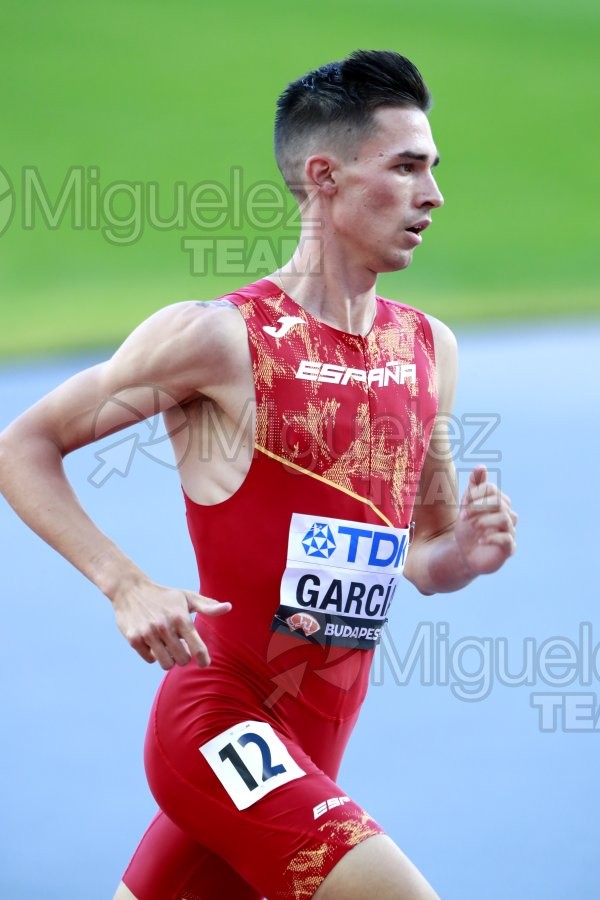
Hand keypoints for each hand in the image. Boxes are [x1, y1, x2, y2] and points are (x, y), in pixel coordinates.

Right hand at [111, 577, 231, 668]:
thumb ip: (208, 606)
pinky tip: (152, 642)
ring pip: (166, 664)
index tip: (205, 664)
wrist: (130, 589)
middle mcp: (164, 627)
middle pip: (182, 660)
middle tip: (180, 647)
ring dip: (169, 658)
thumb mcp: (187, 597)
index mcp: (180, 617)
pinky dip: (153, 654)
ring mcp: (148, 633)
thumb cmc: (164, 595)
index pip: (197, 648)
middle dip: (183, 657)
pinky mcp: (134, 639)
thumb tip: (228, 607)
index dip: (203, 659)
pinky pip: (150, 660)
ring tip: (167, 646)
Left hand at [455, 465, 517, 576]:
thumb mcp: (467, 506)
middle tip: (463, 516)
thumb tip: (481, 466)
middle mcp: (508, 514)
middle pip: (499, 502)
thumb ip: (474, 487)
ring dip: (485, 521)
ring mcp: (510, 531)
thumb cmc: (467, 527)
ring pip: (505, 518)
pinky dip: (492, 538)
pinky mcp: (509, 548)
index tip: (463, 503)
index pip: (491, 489)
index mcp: (498, 502)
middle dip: (479, 507)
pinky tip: (479, 539)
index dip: (476, 494)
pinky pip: (508, 540)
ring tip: (472, 526)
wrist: (464, 553)